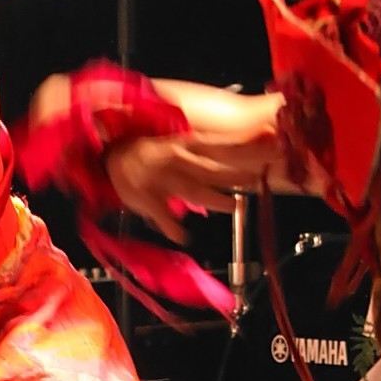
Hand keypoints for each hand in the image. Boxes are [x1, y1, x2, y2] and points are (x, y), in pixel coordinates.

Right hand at [106, 129, 272, 235]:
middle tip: (261, 176)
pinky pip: (161, 215)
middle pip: (213, 166)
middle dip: (238, 171)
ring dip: (214, 198)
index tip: (271, 145)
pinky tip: (182, 236)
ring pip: (192, 189)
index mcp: (186, 145)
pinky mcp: (144, 198)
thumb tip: (245, 160)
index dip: (247, 146)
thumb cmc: (149, 153)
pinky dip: (171, 227)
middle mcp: (176, 159)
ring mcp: (160, 178)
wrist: (109, 157)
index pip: (222, 144)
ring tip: (235, 206)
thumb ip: (208, 154)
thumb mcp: (179, 148)